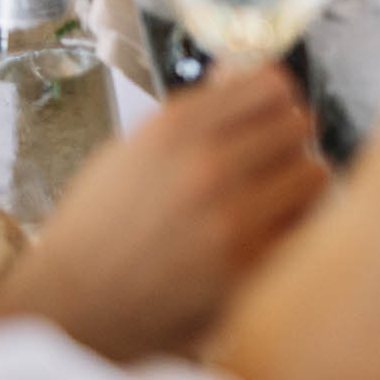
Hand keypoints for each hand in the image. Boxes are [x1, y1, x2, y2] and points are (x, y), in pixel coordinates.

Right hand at [0, 63, 327, 361]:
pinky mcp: (246, 267)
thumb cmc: (97, 227)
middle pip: (299, 124)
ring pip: (312, 174)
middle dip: (286, 139)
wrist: (67, 308)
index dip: (273, 98)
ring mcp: (230, 218)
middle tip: (269, 159)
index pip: (271, 84)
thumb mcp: (131, 150)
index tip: (267, 113)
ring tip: (269, 197)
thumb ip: (195, 111)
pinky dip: (291, 226)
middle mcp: (206, 166)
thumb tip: (242, 71)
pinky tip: (263, 233)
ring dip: (296, 182)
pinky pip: (303, 227)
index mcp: (175, 129)